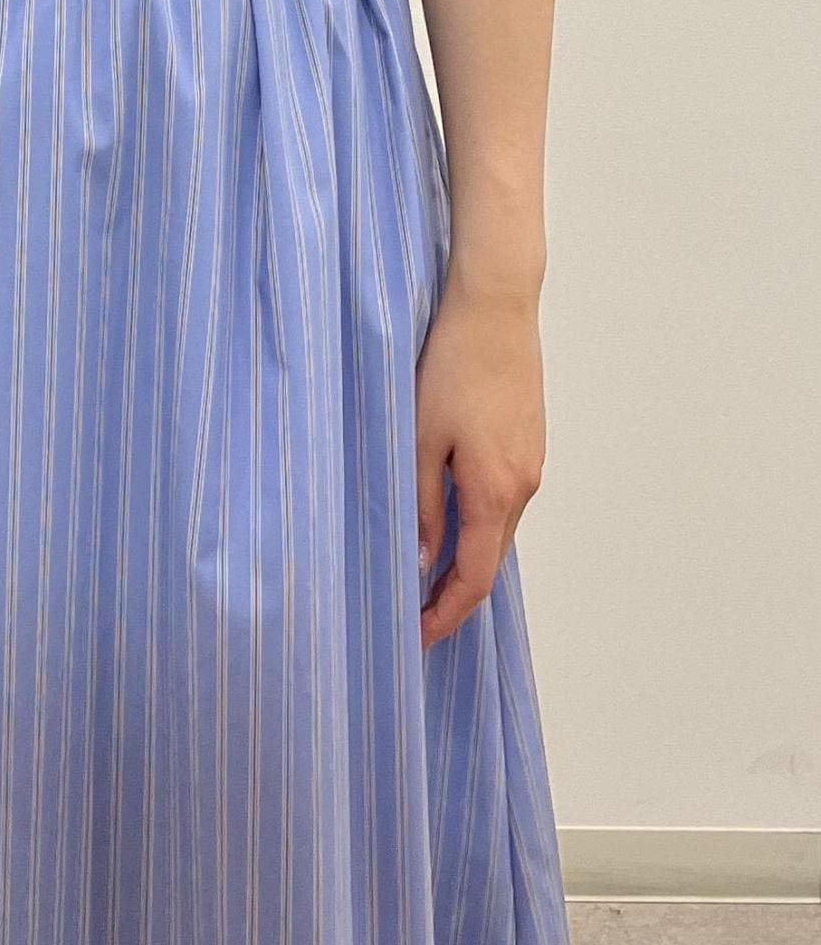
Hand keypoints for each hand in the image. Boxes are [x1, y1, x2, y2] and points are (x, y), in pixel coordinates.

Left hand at [414, 277, 545, 647]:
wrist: (496, 307)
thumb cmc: (453, 365)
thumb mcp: (420, 438)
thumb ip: (421, 504)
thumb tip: (422, 560)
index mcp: (495, 492)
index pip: (474, 579)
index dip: (446, 615)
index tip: (418, 637)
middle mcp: (523, 485)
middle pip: (490, 558)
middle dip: (454, 592)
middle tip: (412, 610)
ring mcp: (532, 462)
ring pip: (498, 526)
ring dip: (466, 553)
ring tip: (423, 566)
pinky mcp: (529, 440)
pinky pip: (503, 496)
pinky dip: (477, 519)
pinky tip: (447, 511)